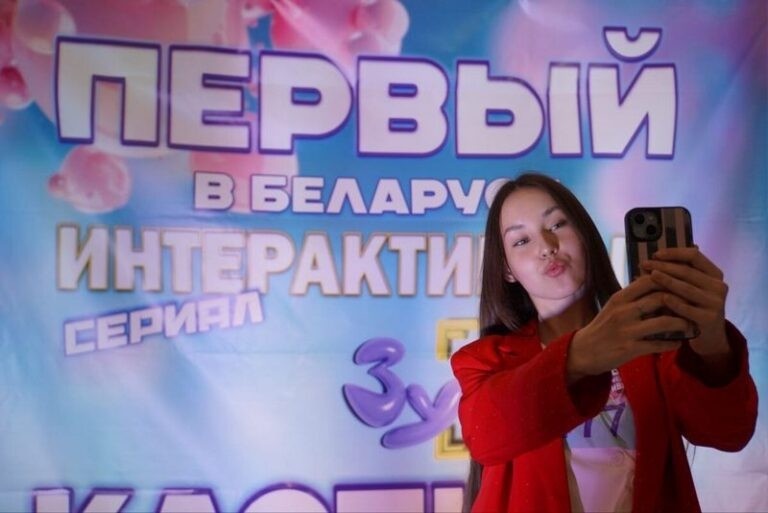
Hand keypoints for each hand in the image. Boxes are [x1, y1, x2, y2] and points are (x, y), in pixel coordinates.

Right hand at [567, 275, 688, 381]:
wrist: (583, 351)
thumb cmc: (602, 327)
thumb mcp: (613, 306)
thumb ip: (633, 296)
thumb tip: (655, 282)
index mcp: (620, 298)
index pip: (649, 280)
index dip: (669, 280)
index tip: (682, 285)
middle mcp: (623, 311)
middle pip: (660, 298)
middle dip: (681, 301)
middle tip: (693, 305)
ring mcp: (627, 330)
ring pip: (664, 322)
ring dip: (682, 324)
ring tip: (690, 325)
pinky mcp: (630, 348)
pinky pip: (658, 344)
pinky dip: (672, 344)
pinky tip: (678, 343)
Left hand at [641, 246, 729, 356]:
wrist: (708, 336)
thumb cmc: (692, 306)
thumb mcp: (690, 288)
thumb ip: (679, 273)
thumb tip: (652, 258)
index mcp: (715, 274)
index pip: (694, 256)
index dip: (674, 252)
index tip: (655, 254)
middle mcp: (718, 286)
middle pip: (687, 271)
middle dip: (664, 266)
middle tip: (645, 264)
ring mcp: (716, 303)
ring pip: (687, 288)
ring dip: (666, 281)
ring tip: (650, 276)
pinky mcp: (709, 319)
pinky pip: (688, 308)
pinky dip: (674, 302)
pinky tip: (662, 297)